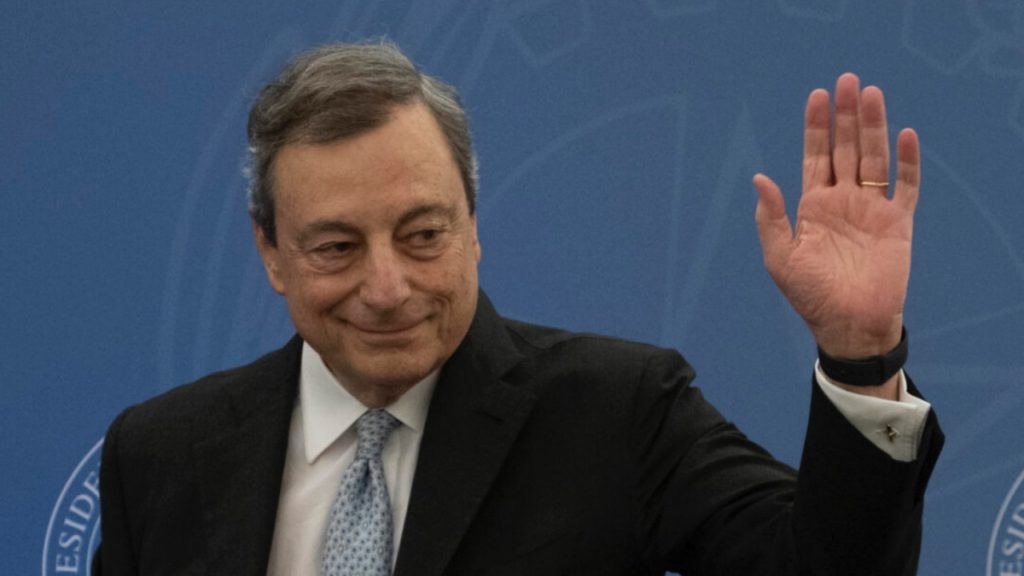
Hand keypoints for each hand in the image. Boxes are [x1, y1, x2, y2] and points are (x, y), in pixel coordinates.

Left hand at [753, 73, 919, 371]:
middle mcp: (843, 201)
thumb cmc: (810, 296)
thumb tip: (759, 177)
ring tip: (872, 94)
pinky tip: (906, 136)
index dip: (816, 127)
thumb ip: (770, 218)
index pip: (815, 157)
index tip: (817, 96)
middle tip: (847, 80)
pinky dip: (908, 162)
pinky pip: (906, 186)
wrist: (848, 325)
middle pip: (846, 149)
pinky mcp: (898, 223)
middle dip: (846, 115)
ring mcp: (872, 209)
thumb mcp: (781, 257)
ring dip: (874, 127)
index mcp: (813, 206)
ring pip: (874, 158)